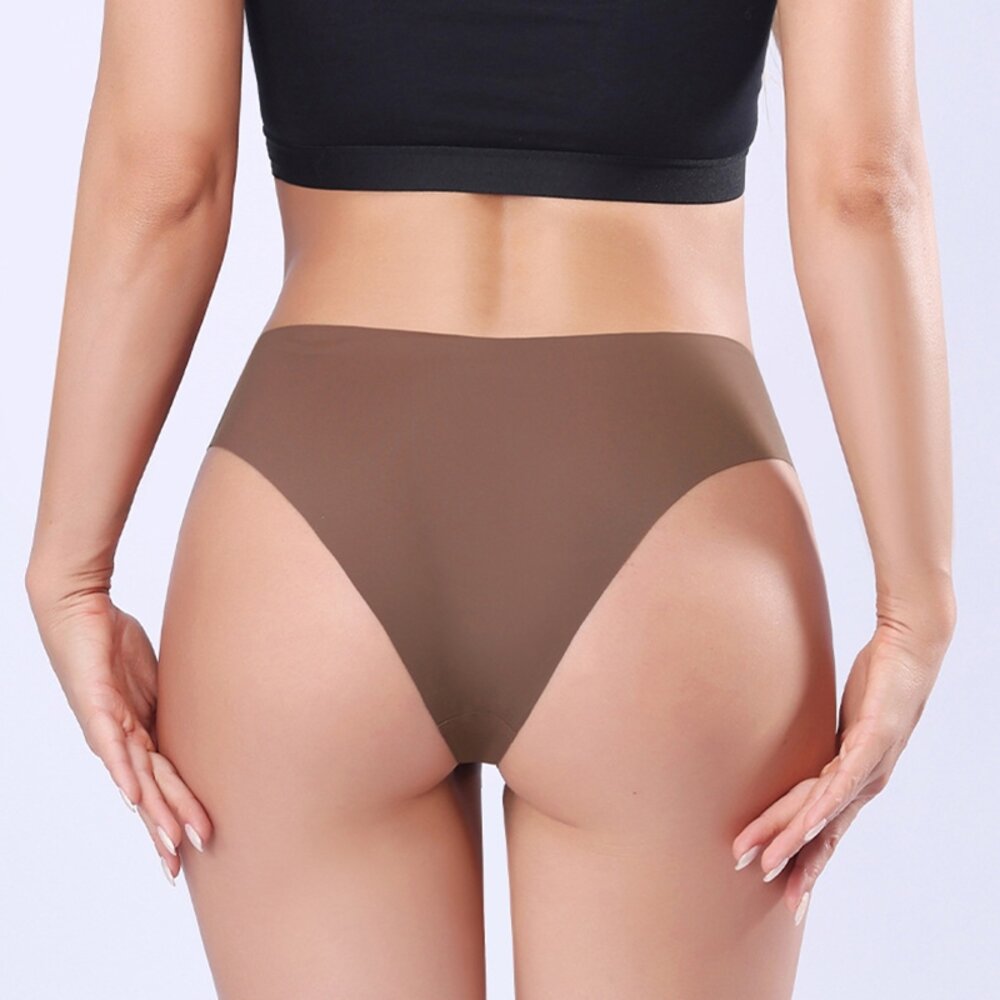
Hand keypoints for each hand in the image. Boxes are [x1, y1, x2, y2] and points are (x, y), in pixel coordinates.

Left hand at [26, 579, 212, 883]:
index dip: (176, 814)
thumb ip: (168, 703)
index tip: (192, 846)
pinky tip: (132, 796)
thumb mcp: (153, 677)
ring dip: (154, 810)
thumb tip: (195, 721)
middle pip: (149, 790)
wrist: (76, 606)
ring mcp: (106, 723)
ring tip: (171, 841)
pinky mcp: (96, 704)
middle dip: (167, 827)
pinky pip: (113, 743)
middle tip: (180, 866)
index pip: (161, 781)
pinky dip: (124, 771)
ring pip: (137, 776)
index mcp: (135, 732)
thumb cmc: (110, 640)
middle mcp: (118, 737)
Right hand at [730, 612, 953, 924]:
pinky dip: (818, 809)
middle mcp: (866, 781)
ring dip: (794, 842)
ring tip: (769, 864)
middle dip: (794, 864)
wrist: (911, 649)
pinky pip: (838, 783)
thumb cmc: (878, 680)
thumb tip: (796, 747)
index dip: (803, 861)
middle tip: (770, 892)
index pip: (822, 828)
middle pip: (820, 831)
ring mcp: (870, 765)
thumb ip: (824, 741)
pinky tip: (802, 829)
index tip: (783, 889)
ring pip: (824, 813)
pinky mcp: (870, 743)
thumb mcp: (841, 718)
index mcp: (856, 778)